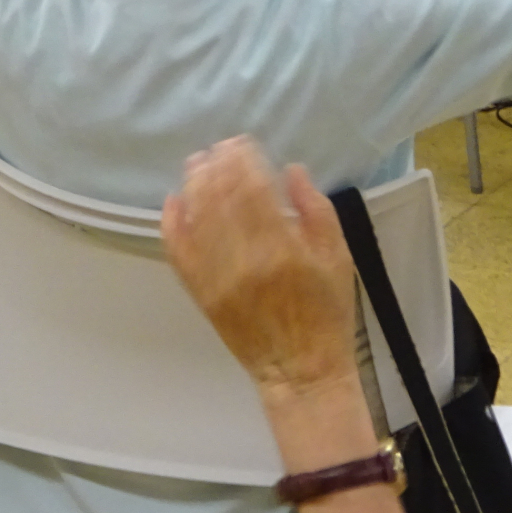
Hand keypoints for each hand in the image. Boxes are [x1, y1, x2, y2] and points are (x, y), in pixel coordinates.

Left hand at [160, 137, 359, 401]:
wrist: (300, 368)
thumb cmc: (327, 311)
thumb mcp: (339, 258)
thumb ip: (316, 210)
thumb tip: (291, 170)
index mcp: (283, 248)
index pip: (252, 188)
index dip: (242, 160)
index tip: (241, 143)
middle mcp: (244, 259)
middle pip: (219, 197)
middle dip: (216, 165)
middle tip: (217, 148)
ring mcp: (217, 276)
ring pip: (196, 217)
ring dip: (193, 184)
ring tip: (197, 164)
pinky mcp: (200, 292)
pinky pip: (178, 250)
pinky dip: (172, 222)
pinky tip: (175, 201)